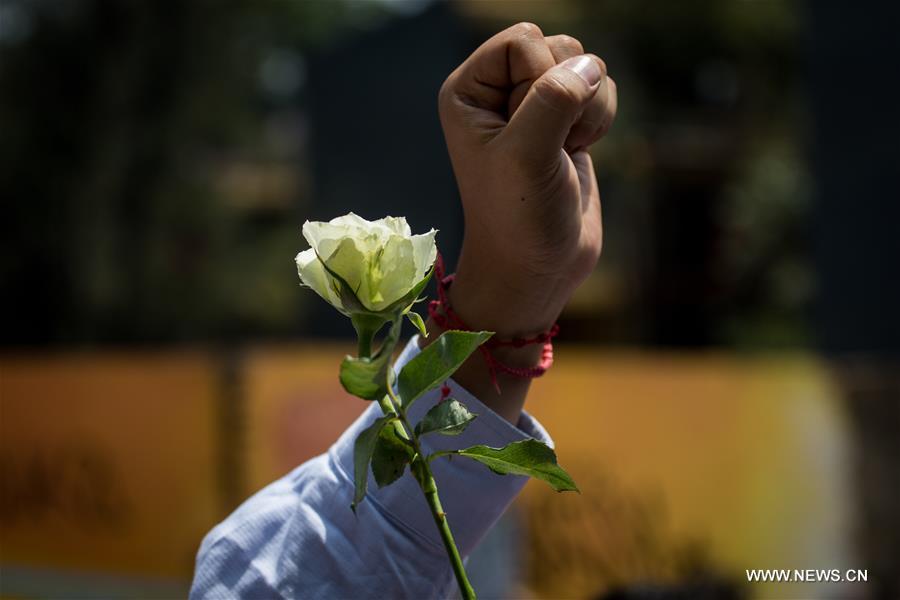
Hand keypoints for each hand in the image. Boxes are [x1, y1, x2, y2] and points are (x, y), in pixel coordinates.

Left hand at [439, 23, 617, 337]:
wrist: (536, 267)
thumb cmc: (517, 218)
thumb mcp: (527, 156)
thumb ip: (553, 100)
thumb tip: (591, 65)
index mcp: (469, 91)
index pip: (521, 40)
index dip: (538, 79)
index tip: (528, 133)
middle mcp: (498, 92)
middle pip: (556, 46)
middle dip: (566, 94)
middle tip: (548, 145)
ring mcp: (534, 105)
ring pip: (584, 65)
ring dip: (587, 109)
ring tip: (564, 151)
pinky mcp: (566, 123)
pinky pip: (600, 88)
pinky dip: (600, 119)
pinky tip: (578, 153)